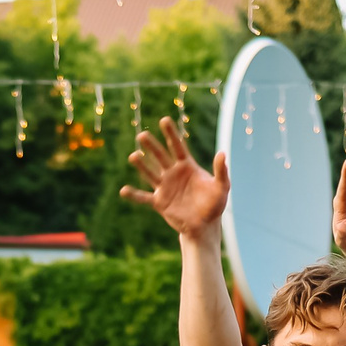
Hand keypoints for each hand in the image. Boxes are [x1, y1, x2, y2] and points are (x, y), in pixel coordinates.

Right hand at [119, 118, 228, 239]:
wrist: (204, 226)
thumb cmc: (214, 205)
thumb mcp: (221, 187)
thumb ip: (221, 171)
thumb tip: (222, 153)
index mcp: (187, 166)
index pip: (177, 146)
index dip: (171, 134)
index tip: (164, 120)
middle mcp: (173, 174)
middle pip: (160, 157)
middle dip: (151, 146)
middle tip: (142, 136)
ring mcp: (164, 187)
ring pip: (150, 173)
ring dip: (141, 165)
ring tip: (133, 156)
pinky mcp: (159, 203)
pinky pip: (143, 198)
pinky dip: (133, 195)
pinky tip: (123, 191)